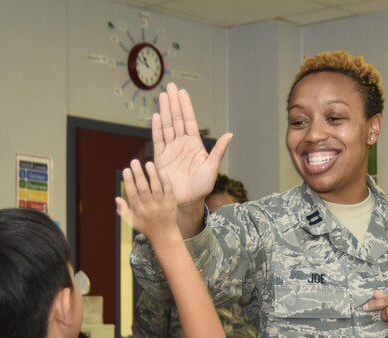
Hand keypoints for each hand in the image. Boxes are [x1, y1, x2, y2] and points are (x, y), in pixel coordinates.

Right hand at [115, 160, 177, 242]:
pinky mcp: (171, 203)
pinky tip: (161, 171)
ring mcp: (161, 205)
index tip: (126, 170)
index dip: (129, 181)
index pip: (132, 194)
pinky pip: (168, 190)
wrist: (164, 234)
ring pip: (156, 188)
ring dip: (152, 175)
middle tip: (134, 162)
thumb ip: (123, 211)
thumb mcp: (131, 222)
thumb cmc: (146, 226)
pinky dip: (165, 180)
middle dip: (138, 174)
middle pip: (143, 188)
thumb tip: (117, 198)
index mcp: (138, 210)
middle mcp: (149, 207)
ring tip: (148, 163)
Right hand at [153, 83, 232, 209]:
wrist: (188, 201)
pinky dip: (157, 128)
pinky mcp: (161, 158)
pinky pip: (158, 140)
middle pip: (176, 120)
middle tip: (170, 87)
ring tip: (163, 96)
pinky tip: (156, 115)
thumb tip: (230, 134)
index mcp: (195, 145)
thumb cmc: (202, 187)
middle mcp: (182, 144)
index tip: (182, 92)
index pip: (189, 121)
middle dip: (174, 103)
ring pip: (167, 126)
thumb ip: (219, 150)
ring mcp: (171, 150)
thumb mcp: (212, 168)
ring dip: (165, 111)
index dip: (186, 107)